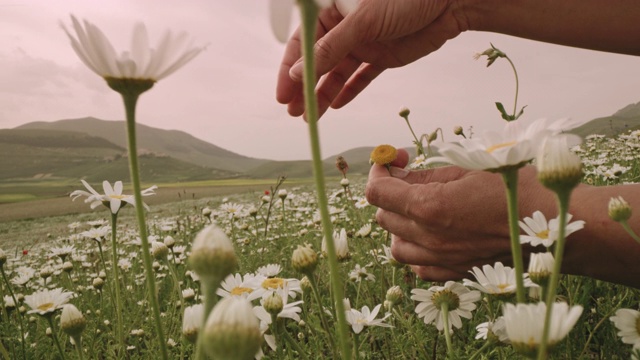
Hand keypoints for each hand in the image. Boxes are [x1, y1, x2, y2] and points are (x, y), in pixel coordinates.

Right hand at [276, 0, 464, 117]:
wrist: (450, 2)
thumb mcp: (363, 22)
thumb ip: (330, 48)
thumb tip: (296, 73)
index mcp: (333, 10)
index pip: (303, 43)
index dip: (290, 69)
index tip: (283, 94)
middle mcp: (345, 27)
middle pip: (318, 61)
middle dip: (305, 88)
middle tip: (294, 112)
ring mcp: (364, 42)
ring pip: (337, 73)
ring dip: (323, 94)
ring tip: (311, 117)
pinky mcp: (382, 56)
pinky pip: (361, 77)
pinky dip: (349, 90)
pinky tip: (336, 105)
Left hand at [365, 149, 555, 281]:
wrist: (555, 225)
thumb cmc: (516, 189)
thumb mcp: (467, 170)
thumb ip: (426, 175)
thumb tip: (398, 172)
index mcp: (430, 207)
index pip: (377, 192)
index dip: (379, 172)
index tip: (392, 163)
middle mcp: (429, 238)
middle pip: (383, 216)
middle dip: (391, 194)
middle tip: (411, 178)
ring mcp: (440, 260)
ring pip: (395, 245)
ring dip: (400, 224)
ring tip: (421, 209)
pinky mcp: (453, 273)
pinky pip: (417, 266)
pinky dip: (417, 249)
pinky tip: (433, 235)